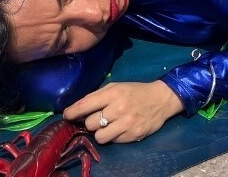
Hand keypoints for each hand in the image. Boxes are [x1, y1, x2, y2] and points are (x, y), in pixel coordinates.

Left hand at [63, 81, 184, 143]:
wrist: (161, 99)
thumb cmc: (135, 91)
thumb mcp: (116, 87)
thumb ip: (98, 96)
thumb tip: (78, 108)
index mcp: (113, 94)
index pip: (85, 105)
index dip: (72, 112)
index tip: (67, 115)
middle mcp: (118, 109)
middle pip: (90, 123)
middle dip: (89, 122)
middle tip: (95, 119)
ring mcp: (126, 124)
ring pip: (99, 136)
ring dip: (100, 132)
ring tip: (106, 126)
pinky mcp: (133, 135)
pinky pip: (113, 141)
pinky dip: (113, 136)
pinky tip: (119, 129)